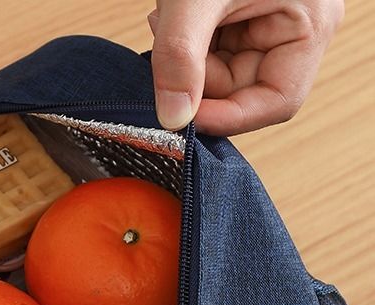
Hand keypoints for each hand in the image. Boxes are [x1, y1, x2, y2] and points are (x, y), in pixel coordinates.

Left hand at [148, 0, 343, 134]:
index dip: (228, 117)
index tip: (181, 116)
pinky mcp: (244, 17)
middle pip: (242, 91)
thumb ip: (180, 58)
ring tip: (168, 16)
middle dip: (197, 78)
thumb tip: (172, 120)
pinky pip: (212, 52)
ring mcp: (270, 23)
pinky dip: (186, 43)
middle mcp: (296, 30)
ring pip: (220, 74)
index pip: (276, 102)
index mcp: (310, 25)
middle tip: (165, 44)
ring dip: (186, 59)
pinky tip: (172, 15)